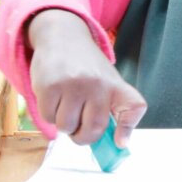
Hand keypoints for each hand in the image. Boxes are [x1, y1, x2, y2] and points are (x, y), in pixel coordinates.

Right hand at [28, 9, 146, 147]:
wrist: (63, 36)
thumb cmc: (87, 67)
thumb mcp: (107, 81)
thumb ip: (113, 110)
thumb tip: (120, 144)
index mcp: (116, 85)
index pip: (133, 107)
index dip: (128, 128)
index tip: (119, 143)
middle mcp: (98, 84)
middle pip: (92, 131)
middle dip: (82, 136)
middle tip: (78, 125)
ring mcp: (74, 84)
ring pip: (66, 127)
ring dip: (63, 123)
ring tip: (65, 103)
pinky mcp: (50, 85)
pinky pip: (48, 117)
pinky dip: (48, 113)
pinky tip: (54, 96)